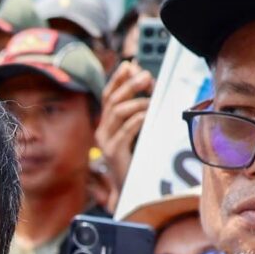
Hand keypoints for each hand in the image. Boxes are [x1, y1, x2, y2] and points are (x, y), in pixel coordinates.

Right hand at [96, 63, 152, 189]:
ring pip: (118, 112)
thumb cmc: (135, 158)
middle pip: (112, 100)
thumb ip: (139, 109)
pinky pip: (125, 131)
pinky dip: (138, 120)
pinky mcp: (114, 153)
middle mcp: (102, 130)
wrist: (128, 188)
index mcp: (105, 123)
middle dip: (130, 85)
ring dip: (137, 102)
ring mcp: (105, 142)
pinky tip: (149, 115)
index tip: (129, 65)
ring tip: (152, 101)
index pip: (108, 95)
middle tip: (146, 76)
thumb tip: (147, 82)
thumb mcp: (136, 131)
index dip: (117, 79)